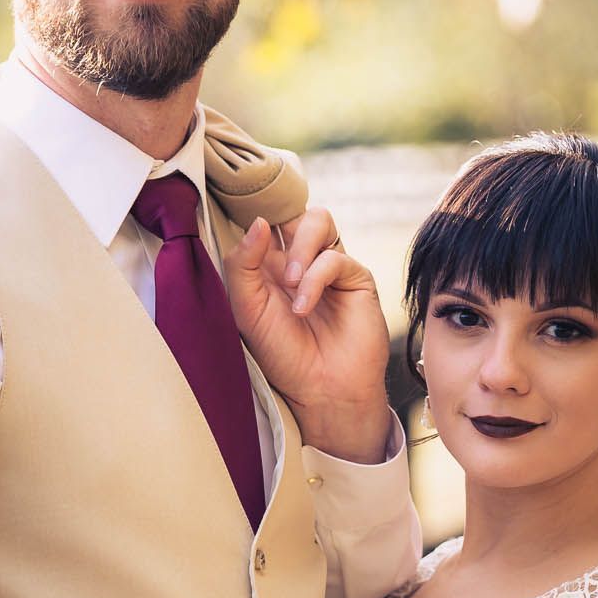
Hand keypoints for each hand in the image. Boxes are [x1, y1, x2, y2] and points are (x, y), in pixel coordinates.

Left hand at [222, 211, 391, 463]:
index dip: (254, 210)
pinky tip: (303, 308)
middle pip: (291, 209)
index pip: (262, 218)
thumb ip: (242, 263)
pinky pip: (334, 257)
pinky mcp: (355, 276)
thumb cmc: (281, 354)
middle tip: (273, 256)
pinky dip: (314, 279)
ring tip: (290, 283)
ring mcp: (328, 265)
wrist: (321, 388)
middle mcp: (298, 260)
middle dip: (280, 221)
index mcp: (268, 265)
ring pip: (317, 219)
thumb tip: (258, 221)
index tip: (244, 214)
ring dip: (300, 247)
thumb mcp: (245, 308)